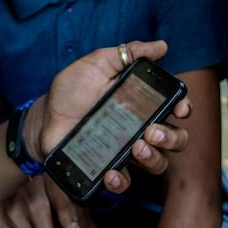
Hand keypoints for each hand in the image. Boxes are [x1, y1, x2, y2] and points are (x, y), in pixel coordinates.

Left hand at [29, 41, 191, 193]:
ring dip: (154, 158)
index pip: (175, 108)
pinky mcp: (107, 167)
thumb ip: (128, 53)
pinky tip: (112, 173)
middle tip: (152, 131)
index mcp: (143, 103)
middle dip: (172, 138)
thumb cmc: (72, 88)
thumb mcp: (98, 63)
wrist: (43, 116)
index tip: (179, 109)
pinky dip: (122, 181)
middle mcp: (140, 128)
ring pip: (157, 163)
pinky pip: (125, 182)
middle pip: (175, 139)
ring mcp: (126, 150)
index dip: (184, 109)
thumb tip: (161, 45)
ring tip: (137, 148)